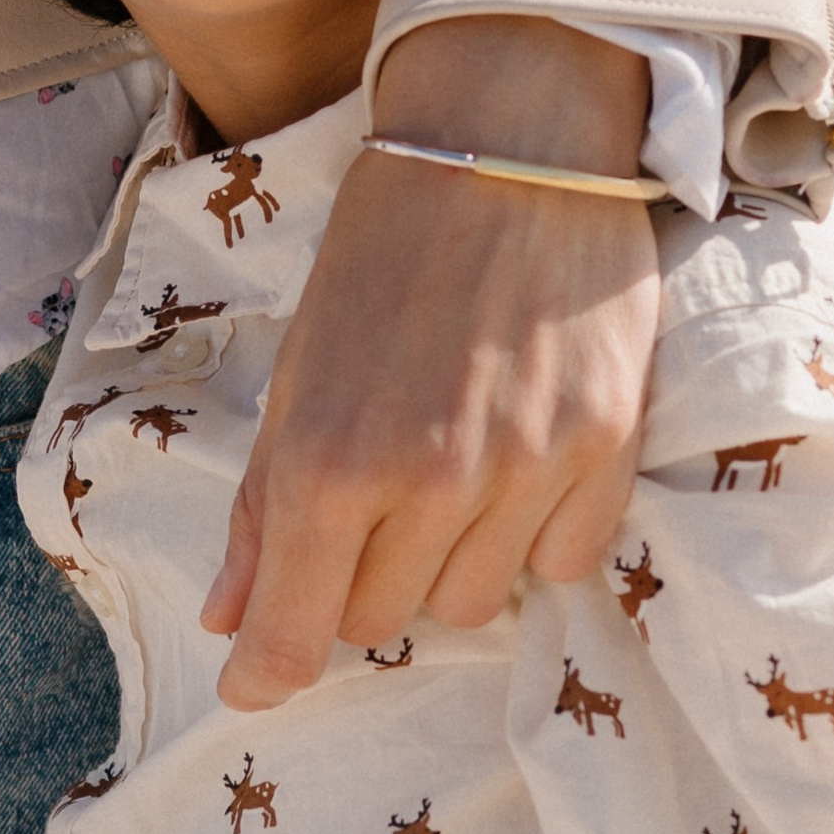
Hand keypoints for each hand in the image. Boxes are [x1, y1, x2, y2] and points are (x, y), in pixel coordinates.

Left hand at [206, 21, 659, 709]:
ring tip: (448, 465)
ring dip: (446, 558)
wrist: (512, 148)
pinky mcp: (606, 450)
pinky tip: (517, 461)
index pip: (297, 632)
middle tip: (371, 496)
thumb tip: (227, 619)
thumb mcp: (297, 369)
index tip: (253, 684)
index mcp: (332, 459)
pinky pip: (560, 564)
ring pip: (471, 603)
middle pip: (381, 621)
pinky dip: (531, 535)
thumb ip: (263, 506)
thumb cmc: (384, 251)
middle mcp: (431, 481)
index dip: (267, 671)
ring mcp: (528, 470)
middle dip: (360, 578)